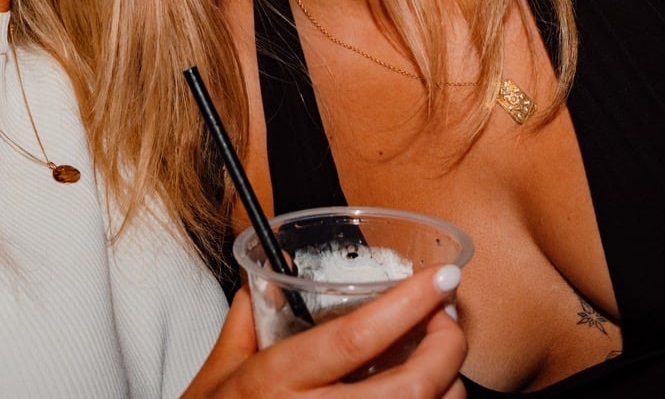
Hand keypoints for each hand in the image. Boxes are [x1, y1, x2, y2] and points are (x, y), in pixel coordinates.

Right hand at [184, 264, 467, 397]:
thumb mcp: (216, 373)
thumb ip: (246, 321)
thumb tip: (263, 278)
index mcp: (274, 382)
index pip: (354, 338)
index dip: (408, 306)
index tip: (442, 280)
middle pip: (410, 388)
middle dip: (447, 348)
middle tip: (448, 321)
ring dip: (448, 389)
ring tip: (441, 364)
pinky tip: (425, 397)